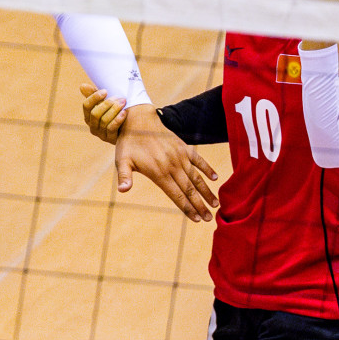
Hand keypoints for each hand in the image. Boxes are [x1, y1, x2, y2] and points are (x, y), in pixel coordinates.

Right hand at [79, 83, 126, 143]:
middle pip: (95, 114)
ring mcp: (101, 135)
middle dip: (107, 104)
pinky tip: (124, 113)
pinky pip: (111, 129)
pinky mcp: (110, 140)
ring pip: (103, 121)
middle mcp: (92, 126)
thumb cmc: (116, 113)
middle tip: (118, 97)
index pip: (86, 106)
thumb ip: (95, 95)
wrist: (130, 128)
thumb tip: (82, 86)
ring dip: (114, 110)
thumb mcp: (106, 104)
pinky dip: (117, 120)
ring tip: (123, 102)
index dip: (94, 97)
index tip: (105, 91)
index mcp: (88, 117)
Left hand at [113, 104, 218, 221]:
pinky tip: (215, 178)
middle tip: (209, 219)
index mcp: (158, 172)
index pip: (176, 194)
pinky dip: (207, 168)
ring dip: (206, 191)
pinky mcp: (184, 147)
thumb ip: (125, 176)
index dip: (187, 207)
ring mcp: (180, 156)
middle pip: (189, 189)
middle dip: (200, 205)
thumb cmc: (128, 144)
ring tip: (216, 204)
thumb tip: (123, 190)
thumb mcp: (122, 160)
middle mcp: (172, 165)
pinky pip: (198, 159)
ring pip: (196, 177)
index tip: (196, 219)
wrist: (138, 120)